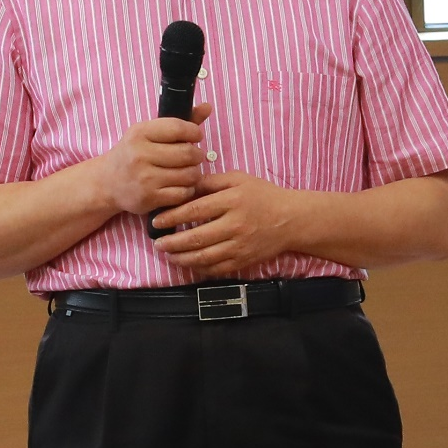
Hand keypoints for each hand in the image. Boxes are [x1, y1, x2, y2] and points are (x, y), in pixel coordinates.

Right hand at [94, 103, 211, 215]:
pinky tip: (180, 185)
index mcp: (140, 133)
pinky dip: (187, 189)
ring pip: (189, 174)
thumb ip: (180, 122)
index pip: (179, 128)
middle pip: (188, 153)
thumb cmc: (134, 153)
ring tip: (186, 171)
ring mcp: (144, 178)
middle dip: (196, 155)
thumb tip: (208, 107)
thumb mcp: (149, 133)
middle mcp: (140, 155)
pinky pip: (183, 193)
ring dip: (194, 173)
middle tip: (192, 157)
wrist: (107, 182)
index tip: (195, 136)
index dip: (194, 132)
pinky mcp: (149, 198)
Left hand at [150, 170, 295, 276]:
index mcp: (232, 201)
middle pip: (196, 238)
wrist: (291, 219)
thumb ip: (211, 182)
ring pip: (204, 257)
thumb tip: (184, 187)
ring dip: (181, 258)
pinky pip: (216, 269)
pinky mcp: (243, 261)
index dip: (172, 217)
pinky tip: (188, 263)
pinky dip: (198, 268)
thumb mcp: (238, 178)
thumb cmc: (262, 195)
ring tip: (168, 255)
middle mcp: (235, 225)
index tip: (157, 221)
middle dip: (172, 242)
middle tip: (157, 243)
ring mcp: (239, 246)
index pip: (195, 210)